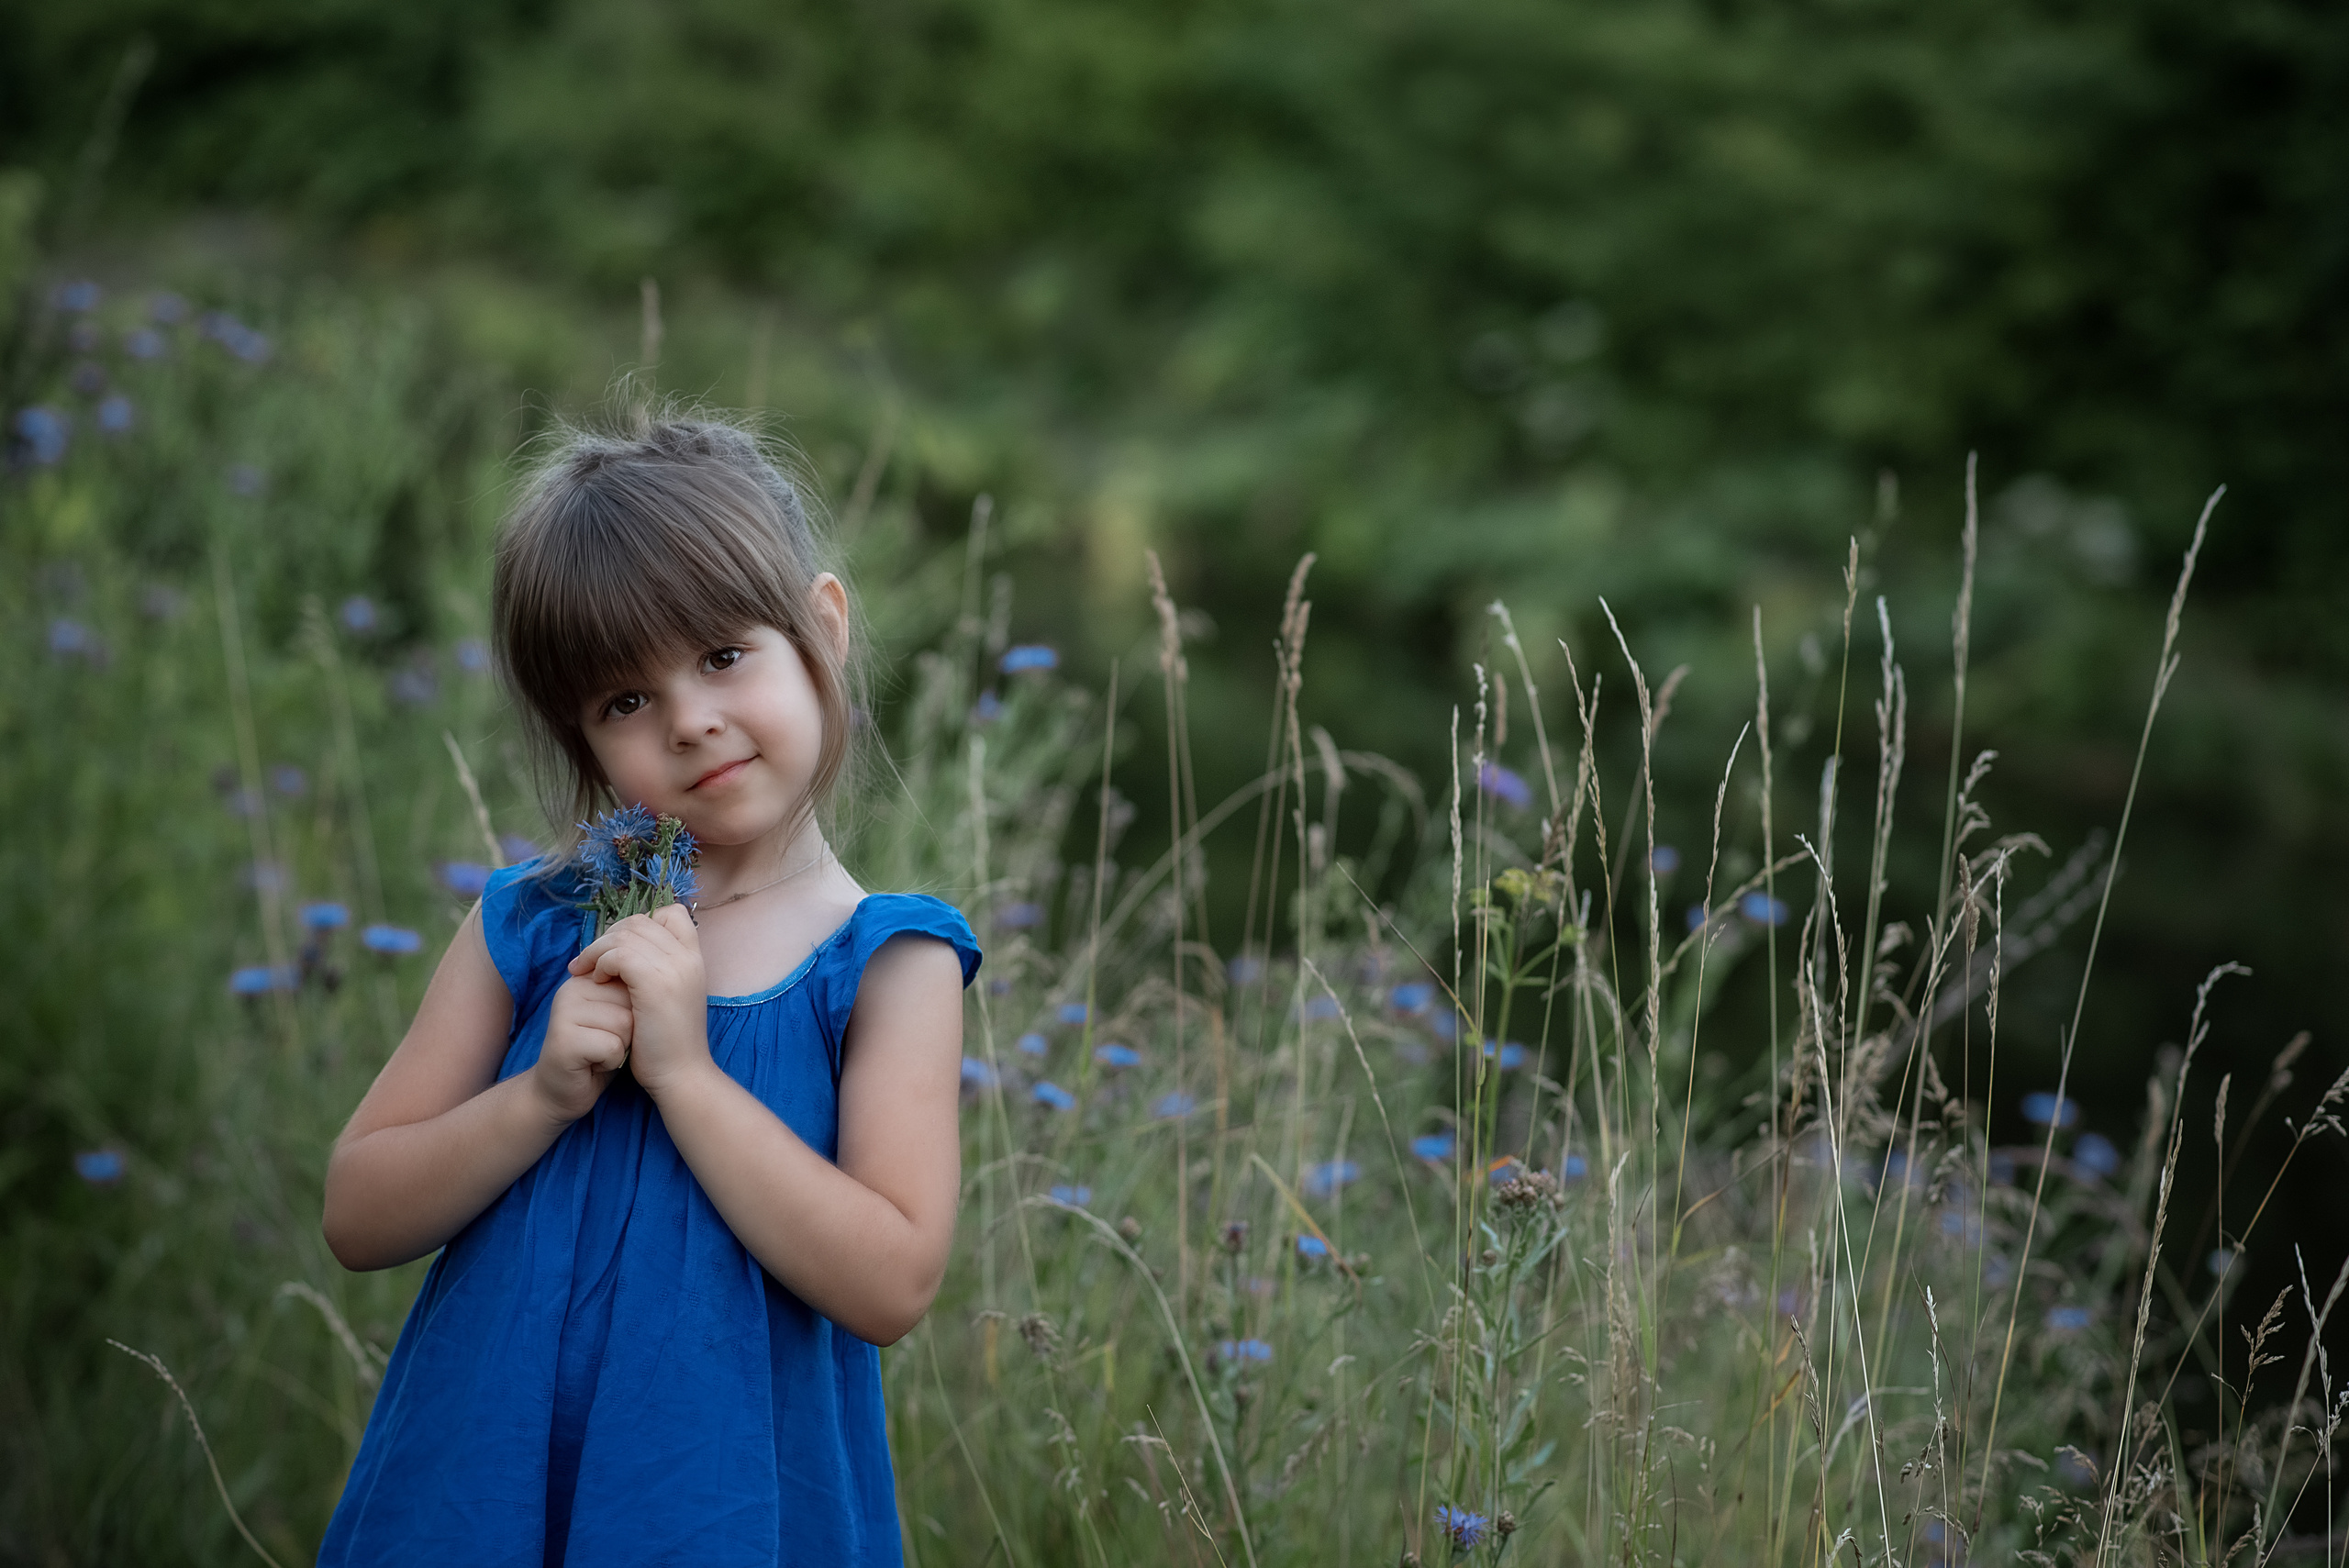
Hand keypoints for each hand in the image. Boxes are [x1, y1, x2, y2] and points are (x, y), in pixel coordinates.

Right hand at [533, 970, 633, 1124]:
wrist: (562, 1090)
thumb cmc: (598, 1052)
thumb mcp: (617, 1014)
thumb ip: (629, 992)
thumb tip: (656, 974)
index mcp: (585, 979)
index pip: (634, 981)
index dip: (635, 1012)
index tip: (613, 1026)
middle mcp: (570, 989)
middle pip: (631, 1001)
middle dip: (629, 1029)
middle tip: (605, 1042)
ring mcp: (563, 1013)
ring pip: (624, 1023)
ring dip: (621, 1046)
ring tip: (600, 1052)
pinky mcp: (564, 1040)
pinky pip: (612, 1046)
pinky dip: (612, 1061)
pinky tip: (594, 1064)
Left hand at [566, 904, 710, 1099]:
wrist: (681, 1074)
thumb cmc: (670, 1041)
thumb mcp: (672, 995)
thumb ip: (660, 969)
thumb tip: (627, 949)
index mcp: (695, 957)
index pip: (671, 913)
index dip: (640, 923)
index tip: (619, 948)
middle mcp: (688, 957)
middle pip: (641, 920)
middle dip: (610, 935)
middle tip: (590, 959)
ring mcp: (674, 968)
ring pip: (626, 934)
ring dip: (599, 949)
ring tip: (586, 970)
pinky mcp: (654, 983)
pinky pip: (619, 954)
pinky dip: (601, 962)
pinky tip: (596, 981)